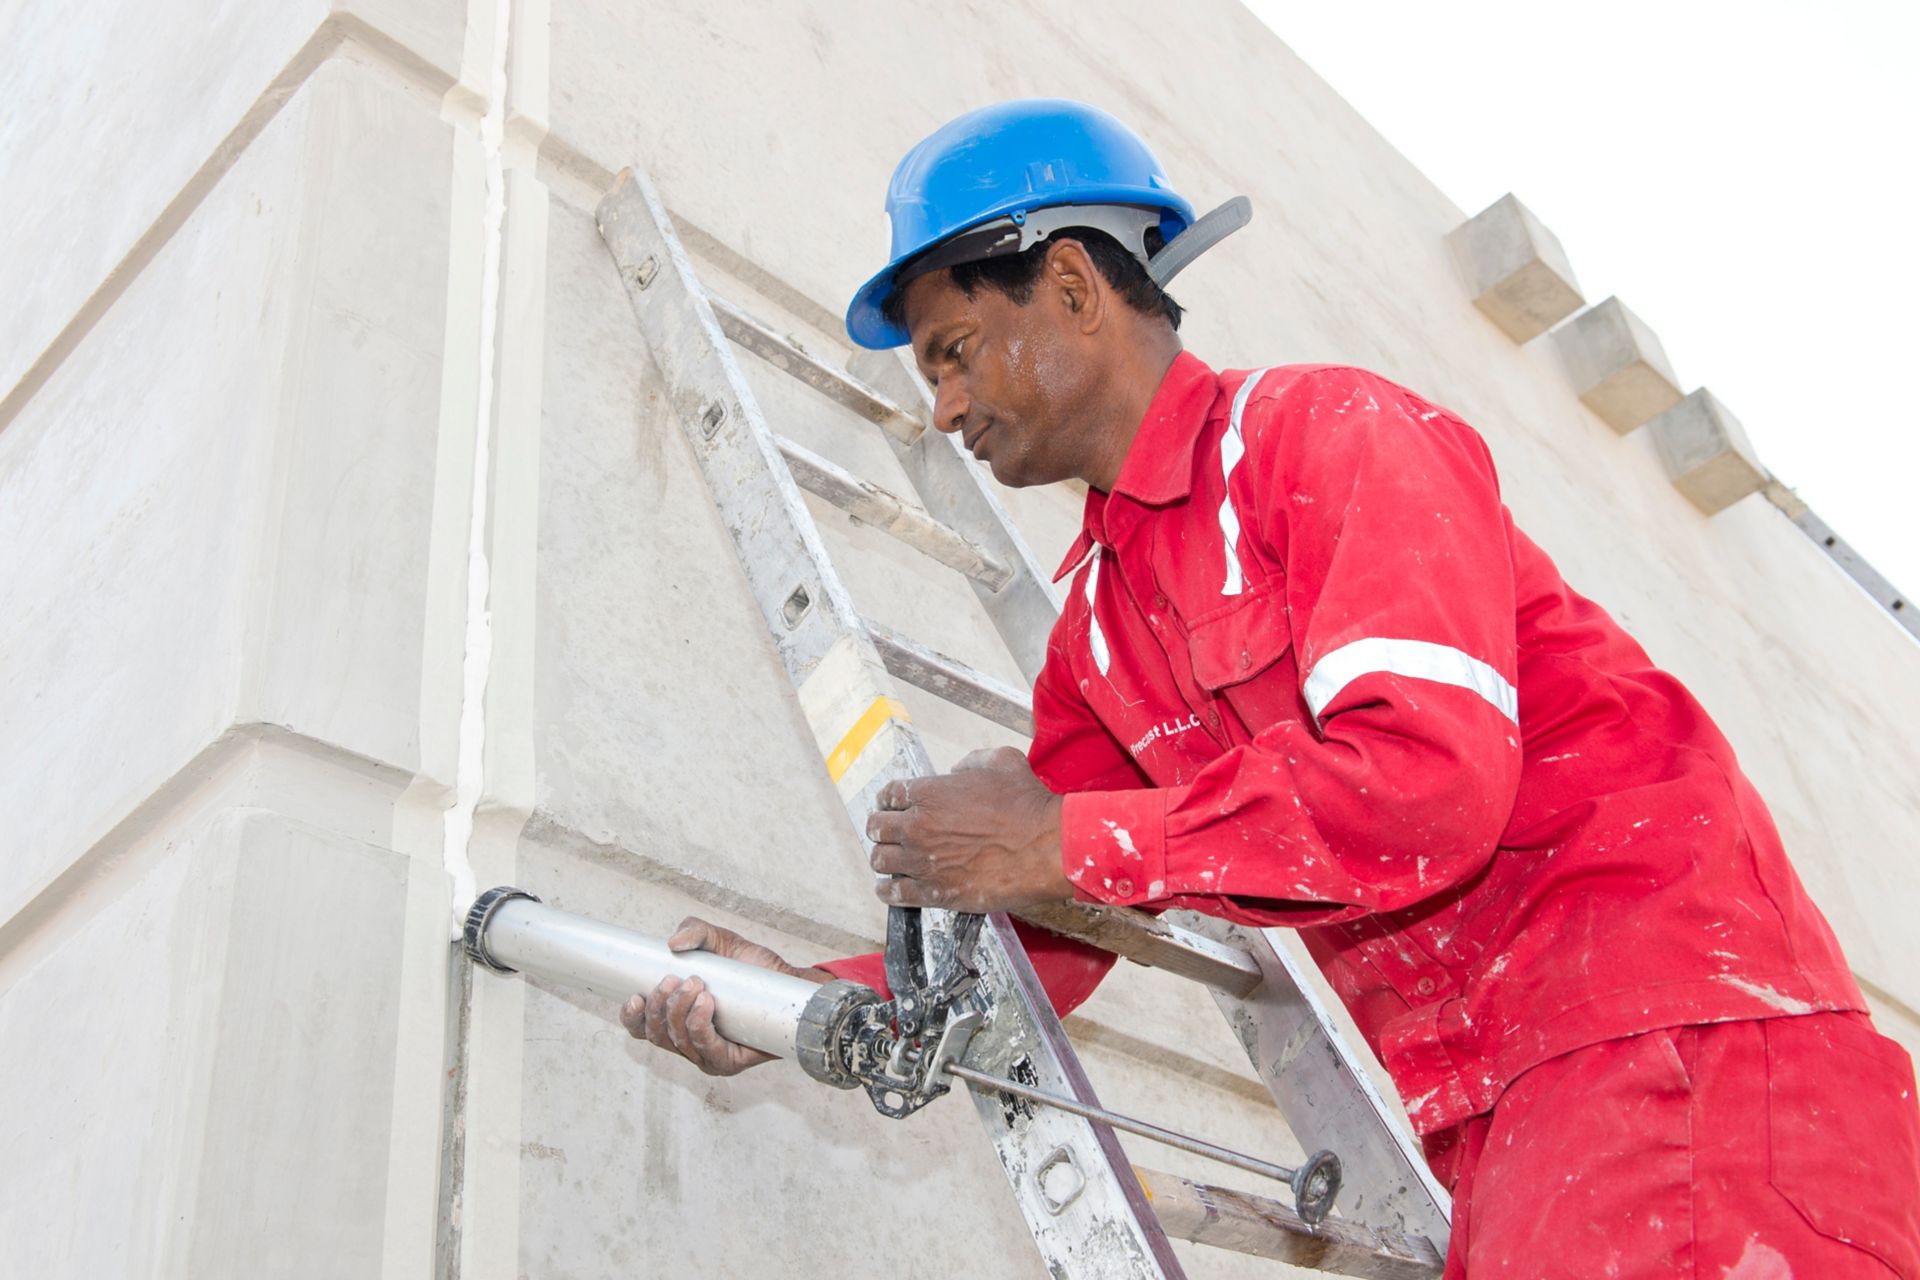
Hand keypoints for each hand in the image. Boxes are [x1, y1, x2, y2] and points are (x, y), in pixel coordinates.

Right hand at [618, 917, 830, 1076]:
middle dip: (659, 1006)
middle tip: (675, 979)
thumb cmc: (751, 969)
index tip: (635, 995)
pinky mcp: (728, 1063)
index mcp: (675, 1019)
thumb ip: (695, 932)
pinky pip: (705, 1051)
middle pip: (655, 1034)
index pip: (641, 1027)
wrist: (788, 984)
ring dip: (679, 1011)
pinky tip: (705, 1004)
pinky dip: (699, 1026)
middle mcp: (686, 1041)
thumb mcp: (720, 941)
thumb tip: (673, 943)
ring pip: (677, 1041)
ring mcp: (706, 1056)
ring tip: (696, 983)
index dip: (631, 1017)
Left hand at [864, 746, 1074, 911]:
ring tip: (892, 860)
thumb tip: (958, 772)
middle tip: (890, 833)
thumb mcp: (1002, 762)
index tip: (891, 806)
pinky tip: (890, 888)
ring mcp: (924, 862)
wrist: (1046, 848)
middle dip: (882, 828)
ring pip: (880, 860)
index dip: (888, 800)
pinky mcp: (936, 893)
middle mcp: (919, 827)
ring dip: (884, 858)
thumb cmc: (1028, 805)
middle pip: (877, 828)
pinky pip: (894, 893)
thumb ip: (972, 762)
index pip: (889, 794)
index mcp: (930, 793)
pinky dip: (888, 890)